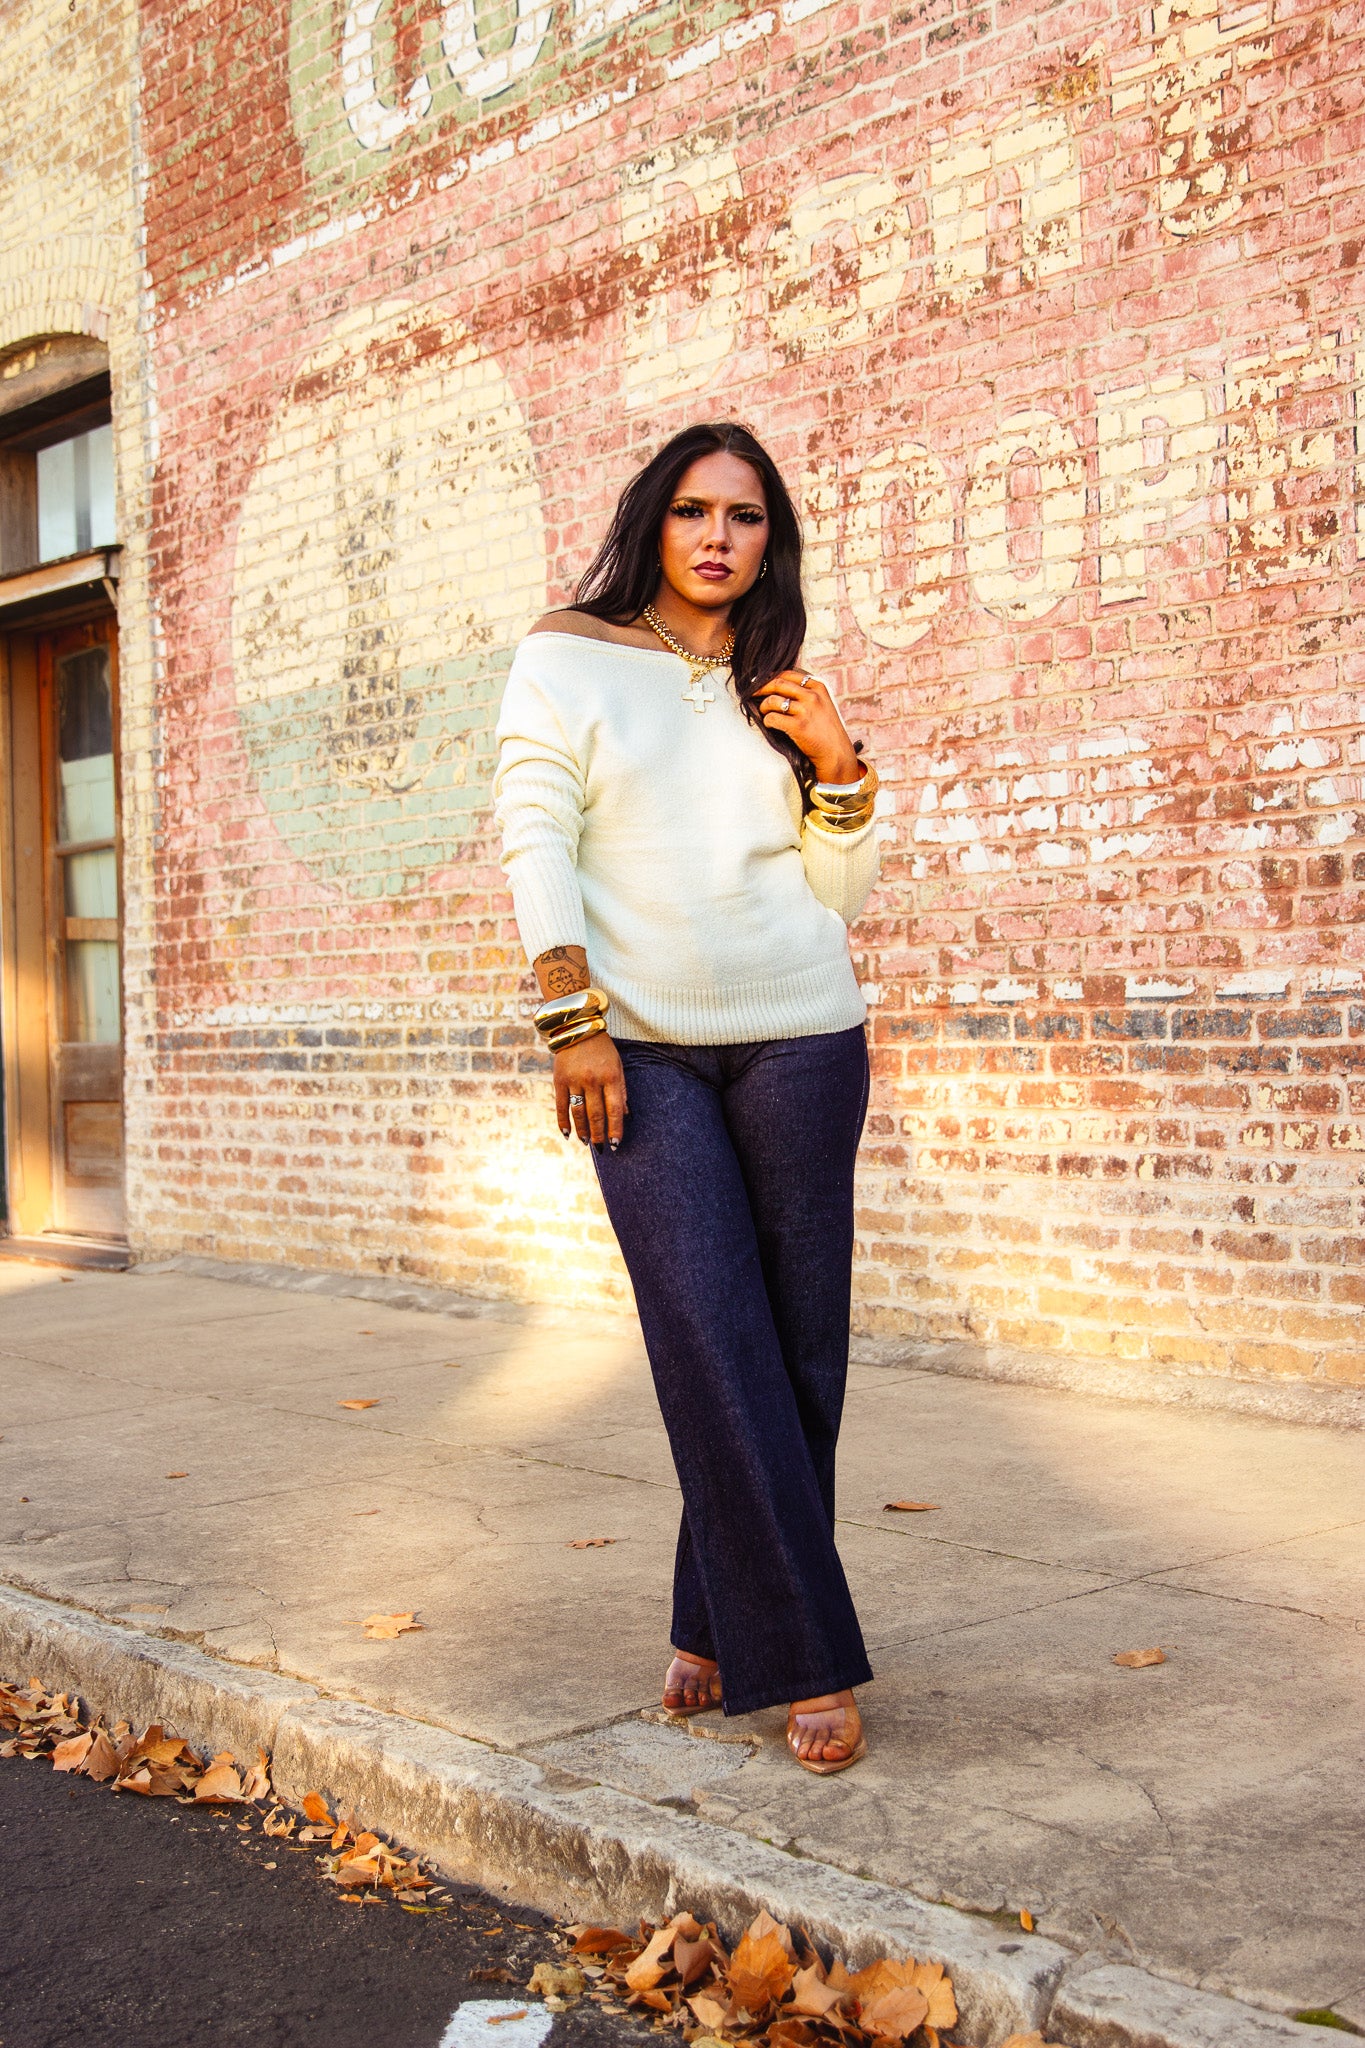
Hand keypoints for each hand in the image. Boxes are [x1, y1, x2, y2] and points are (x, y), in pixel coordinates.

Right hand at [556, 1032, 627, 1148]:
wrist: (577, 1028)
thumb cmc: (602, 1049)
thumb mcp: (618, 1065)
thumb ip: (621, 1089)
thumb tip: (625, 1114)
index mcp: (610, 1076)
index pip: (614, 1109)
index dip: (615, 1128)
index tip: (615, 1143)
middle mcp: (593, 1080)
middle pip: (596, 1114)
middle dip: (599, 1134)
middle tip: (601, 1148)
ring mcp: (574, 1080)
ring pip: (578, 1113)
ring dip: (582, 1131)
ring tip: (586, 1142)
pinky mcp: (559, 1080)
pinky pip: (561, 1105)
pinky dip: (563, 1121)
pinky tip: (567, 1133)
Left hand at [757, 670, 860, 781]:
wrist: (836, 753)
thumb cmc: (827, 730)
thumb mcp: (823, 704)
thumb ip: (807, 693)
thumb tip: (780, 685)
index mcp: (818, 687)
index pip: (788, 674)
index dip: (771, 677)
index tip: (762, 682)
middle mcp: (812, 696)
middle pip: (778, 683)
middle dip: (761, 688)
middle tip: (752, 693)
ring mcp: (805, 710)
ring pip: (772, 701)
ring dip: (763, 707)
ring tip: (764, 713)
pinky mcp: (798, 726)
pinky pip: (772, 718)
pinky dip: (767, 721)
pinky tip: (770, 725)